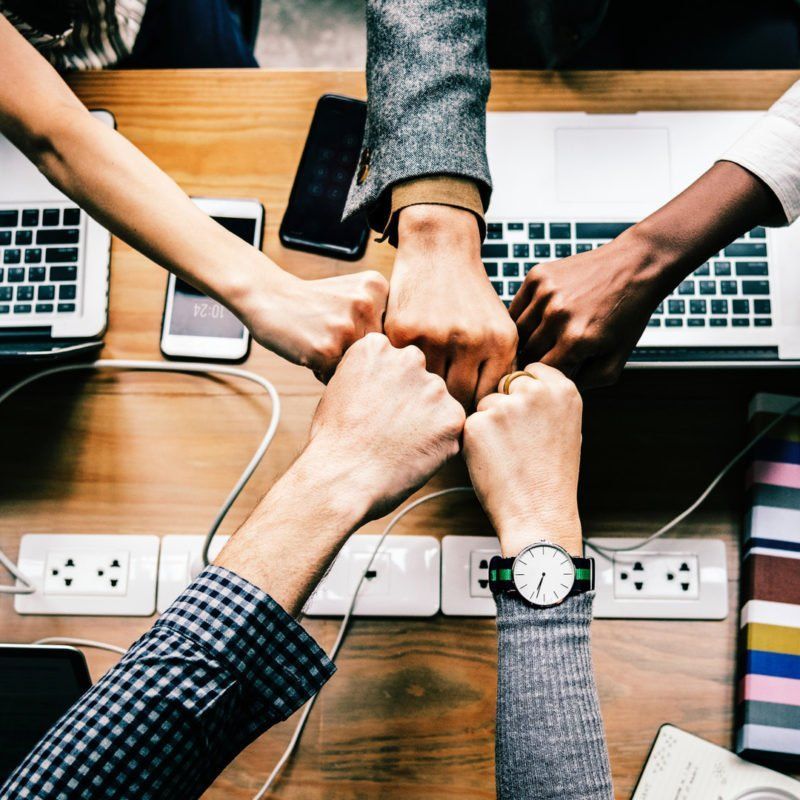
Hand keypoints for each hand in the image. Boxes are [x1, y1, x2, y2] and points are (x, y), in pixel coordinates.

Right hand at [240, 269, 388, 381]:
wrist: (267, 296)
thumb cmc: (312, 302)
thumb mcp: (353, 293)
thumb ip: (379, 317)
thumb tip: (405, 362)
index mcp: (378, 287)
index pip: (393, 333)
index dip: (369, 338)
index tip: (347, 326)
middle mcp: (367, 304)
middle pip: (378, 352)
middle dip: (357, 354)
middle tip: (330, 335)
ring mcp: (348, 327)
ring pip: (360, 367)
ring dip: (341, 365)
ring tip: (320, 342)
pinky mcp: (328, 349)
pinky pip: (338, 377)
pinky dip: (323, 372)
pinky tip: (310, 350)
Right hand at [307, 332, 465, 520]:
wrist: (342, 477)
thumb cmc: (334, 440)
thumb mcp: (339, 388)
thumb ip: (369, 374)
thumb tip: (386, 380)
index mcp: (377, 347)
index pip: (394, 362)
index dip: (385, 389)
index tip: (373, 408)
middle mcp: (409, 358)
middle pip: (419, 378)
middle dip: (410, 400)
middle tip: (388, 430)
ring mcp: (434, 388)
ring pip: (437, 403)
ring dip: (426, 421)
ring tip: (398, 445)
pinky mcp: (452, 417)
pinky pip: (451, 428)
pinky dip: (438, 443)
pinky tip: (413, 455)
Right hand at [385, 205, 516, 406]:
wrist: (439, 249)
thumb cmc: (469, 296)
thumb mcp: (497, 326)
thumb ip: (497, 367)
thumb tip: (491, 415)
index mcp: (500, 342)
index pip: (487, 398)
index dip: (475, 410)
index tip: (463, 410)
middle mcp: (471, 340)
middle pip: (459, 400)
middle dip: (449, 406)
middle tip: (438, 407)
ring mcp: (436, 336)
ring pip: (428, 389)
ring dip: (423, 392)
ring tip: (420, 393)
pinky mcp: (404, 332)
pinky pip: (404, 369)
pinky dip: (403, 373)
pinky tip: (403, 372)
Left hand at [462, 363, 582, 556]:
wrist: (539, 513)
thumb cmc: (552, 477)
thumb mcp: (566, 428)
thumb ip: (547, 400)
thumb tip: (523, 383)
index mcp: (563, 390)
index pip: (531, 370)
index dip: (524, 392)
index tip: (528, 414)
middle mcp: (535, 392)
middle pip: (506, 384)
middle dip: (506, 405)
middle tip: (518, 442)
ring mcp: (505, 406)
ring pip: (485, 404)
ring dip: (489, 424)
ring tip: (509, 455)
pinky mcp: (478, 424)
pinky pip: (470, 424)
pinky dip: (475, 441)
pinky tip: (494, 462)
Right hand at [509, 231, 662, 387]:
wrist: (636, 265)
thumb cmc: (628, 314)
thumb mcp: (616, 359)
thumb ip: (586, 382)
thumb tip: (555, 390)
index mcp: (576, 340)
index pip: (542, 373)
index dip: (545, 378)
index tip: (550, 376)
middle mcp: (557, 315)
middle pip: (527, 353)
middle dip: (535, 360)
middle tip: (546, 358)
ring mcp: (545, 293)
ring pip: (517, 332)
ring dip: (527, 339)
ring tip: (543, 340)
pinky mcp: (538, 276)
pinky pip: (516, 307)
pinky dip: (522, 317)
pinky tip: (539, 320)